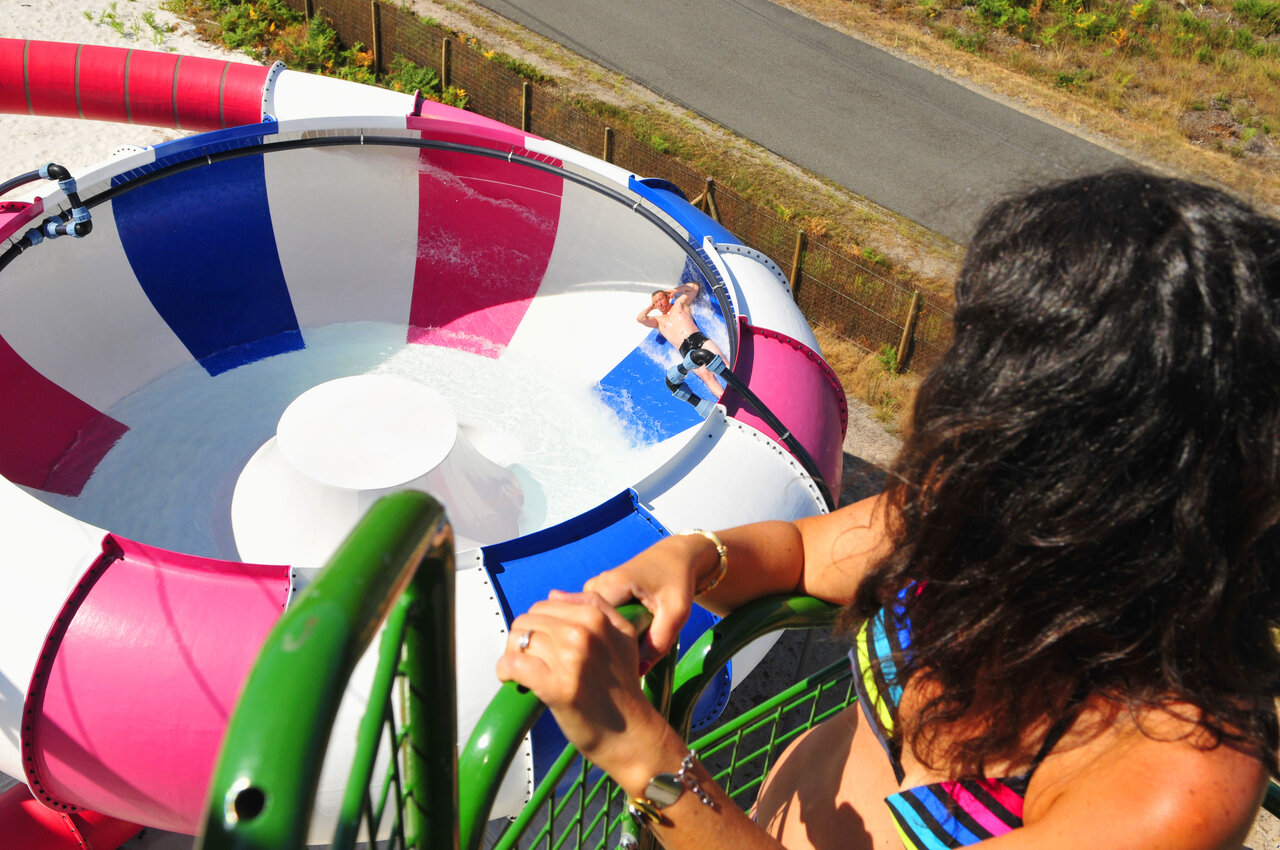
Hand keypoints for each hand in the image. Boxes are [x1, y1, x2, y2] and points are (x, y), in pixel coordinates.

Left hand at [495, 590, 666, 773]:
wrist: (631, 733)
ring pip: (518, 640)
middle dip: (522, 639)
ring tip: (523, 672)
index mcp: (596, 618)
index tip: (540, 644)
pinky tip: (512, 680)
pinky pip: (513, 665)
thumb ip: (595, 606)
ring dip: (513, 656)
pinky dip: (505, 671)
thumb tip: (555, 594)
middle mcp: (583, 633)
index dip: (537, 625)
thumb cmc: (624, 688)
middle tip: (530, 660)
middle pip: (527, 620)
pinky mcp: (557, 687)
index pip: (544, 605)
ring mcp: (570, 659)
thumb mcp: (624, 635)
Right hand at [584, 535, 703, 672]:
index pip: (592, 624)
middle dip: (603, 644)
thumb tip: (638, 672)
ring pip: (588, 622)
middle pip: (587, 625)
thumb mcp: (676, 612)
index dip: (606, 647)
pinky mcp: (596, 593)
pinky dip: (604, 629)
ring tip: (623, 649)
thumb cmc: (677, 582)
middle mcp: (596, 585)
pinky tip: (620, 639)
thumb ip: (659, 642)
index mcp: (612, 585)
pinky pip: (592, 618)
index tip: (623, 661)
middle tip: (625, 658)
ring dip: (603, 638)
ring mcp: (593, 588)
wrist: (676, 557)